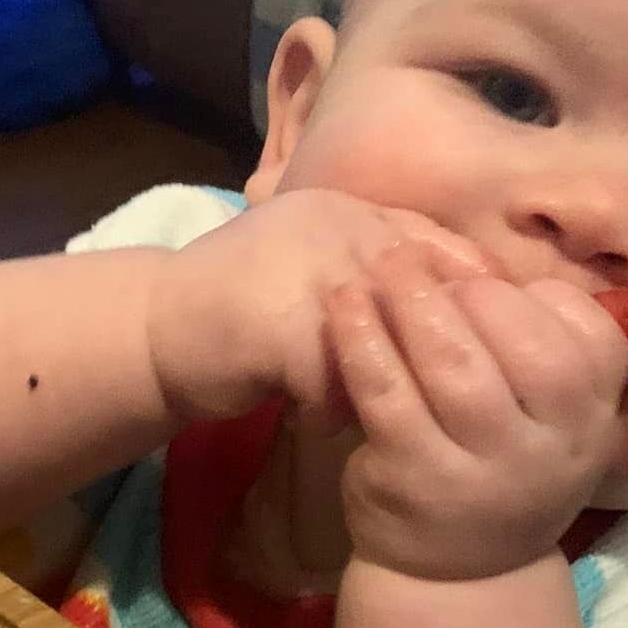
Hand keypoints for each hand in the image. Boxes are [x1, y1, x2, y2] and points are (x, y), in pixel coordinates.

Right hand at [146, 189, 497, 437]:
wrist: (154, 327)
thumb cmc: (244, 305)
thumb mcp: (315, 264)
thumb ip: (378, 270)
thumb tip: (471, 308)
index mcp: (352, 210)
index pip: (445, 253)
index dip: (470, 307)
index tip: (474, 356)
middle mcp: (339, 229)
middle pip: (426, 303)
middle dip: (429, 359)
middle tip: (429, 401)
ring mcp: (311, 273)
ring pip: (388, 348)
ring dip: (379, 388)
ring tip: (363, 409)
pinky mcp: (285, 326)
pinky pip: (338, 386)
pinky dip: (327, 411)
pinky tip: (310, 417)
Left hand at [328, 250, 627, 580]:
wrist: (456, 570)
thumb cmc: (497, 458)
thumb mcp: (544, 412)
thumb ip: (534, 342)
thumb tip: (480, 257)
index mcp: (593, 418)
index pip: (588, 334)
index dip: (527, 295)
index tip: (481, 282)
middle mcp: (552, 447)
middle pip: (523, 344)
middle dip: (468, 289)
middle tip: (415, 255)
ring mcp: (483, 468)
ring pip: (454, 365)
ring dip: (413, 301)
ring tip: (382, 264)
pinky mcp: (414, 476)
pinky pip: (386, 391)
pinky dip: (361, 338)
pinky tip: (343, 303)